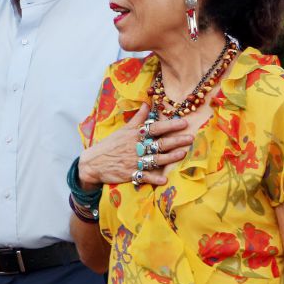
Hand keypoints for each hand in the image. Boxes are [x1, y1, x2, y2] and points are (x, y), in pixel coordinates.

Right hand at [78, 104, 193, 187]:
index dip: (169, 125)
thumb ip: (138, 118)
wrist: (93, 162)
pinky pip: (144, 176)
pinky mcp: (130, 174)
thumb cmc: (110, 145)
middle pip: (159, 143)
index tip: (184, 123)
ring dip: (169, 157)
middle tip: (190, 138)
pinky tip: (165, 179)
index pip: (155, 128)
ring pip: (155, 159)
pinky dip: (154, 178)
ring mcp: (134, 161)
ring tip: (183, 154)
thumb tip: (147, 103)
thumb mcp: (123, 129)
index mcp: (135, 135)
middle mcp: (136, 147)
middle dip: (175, 141)